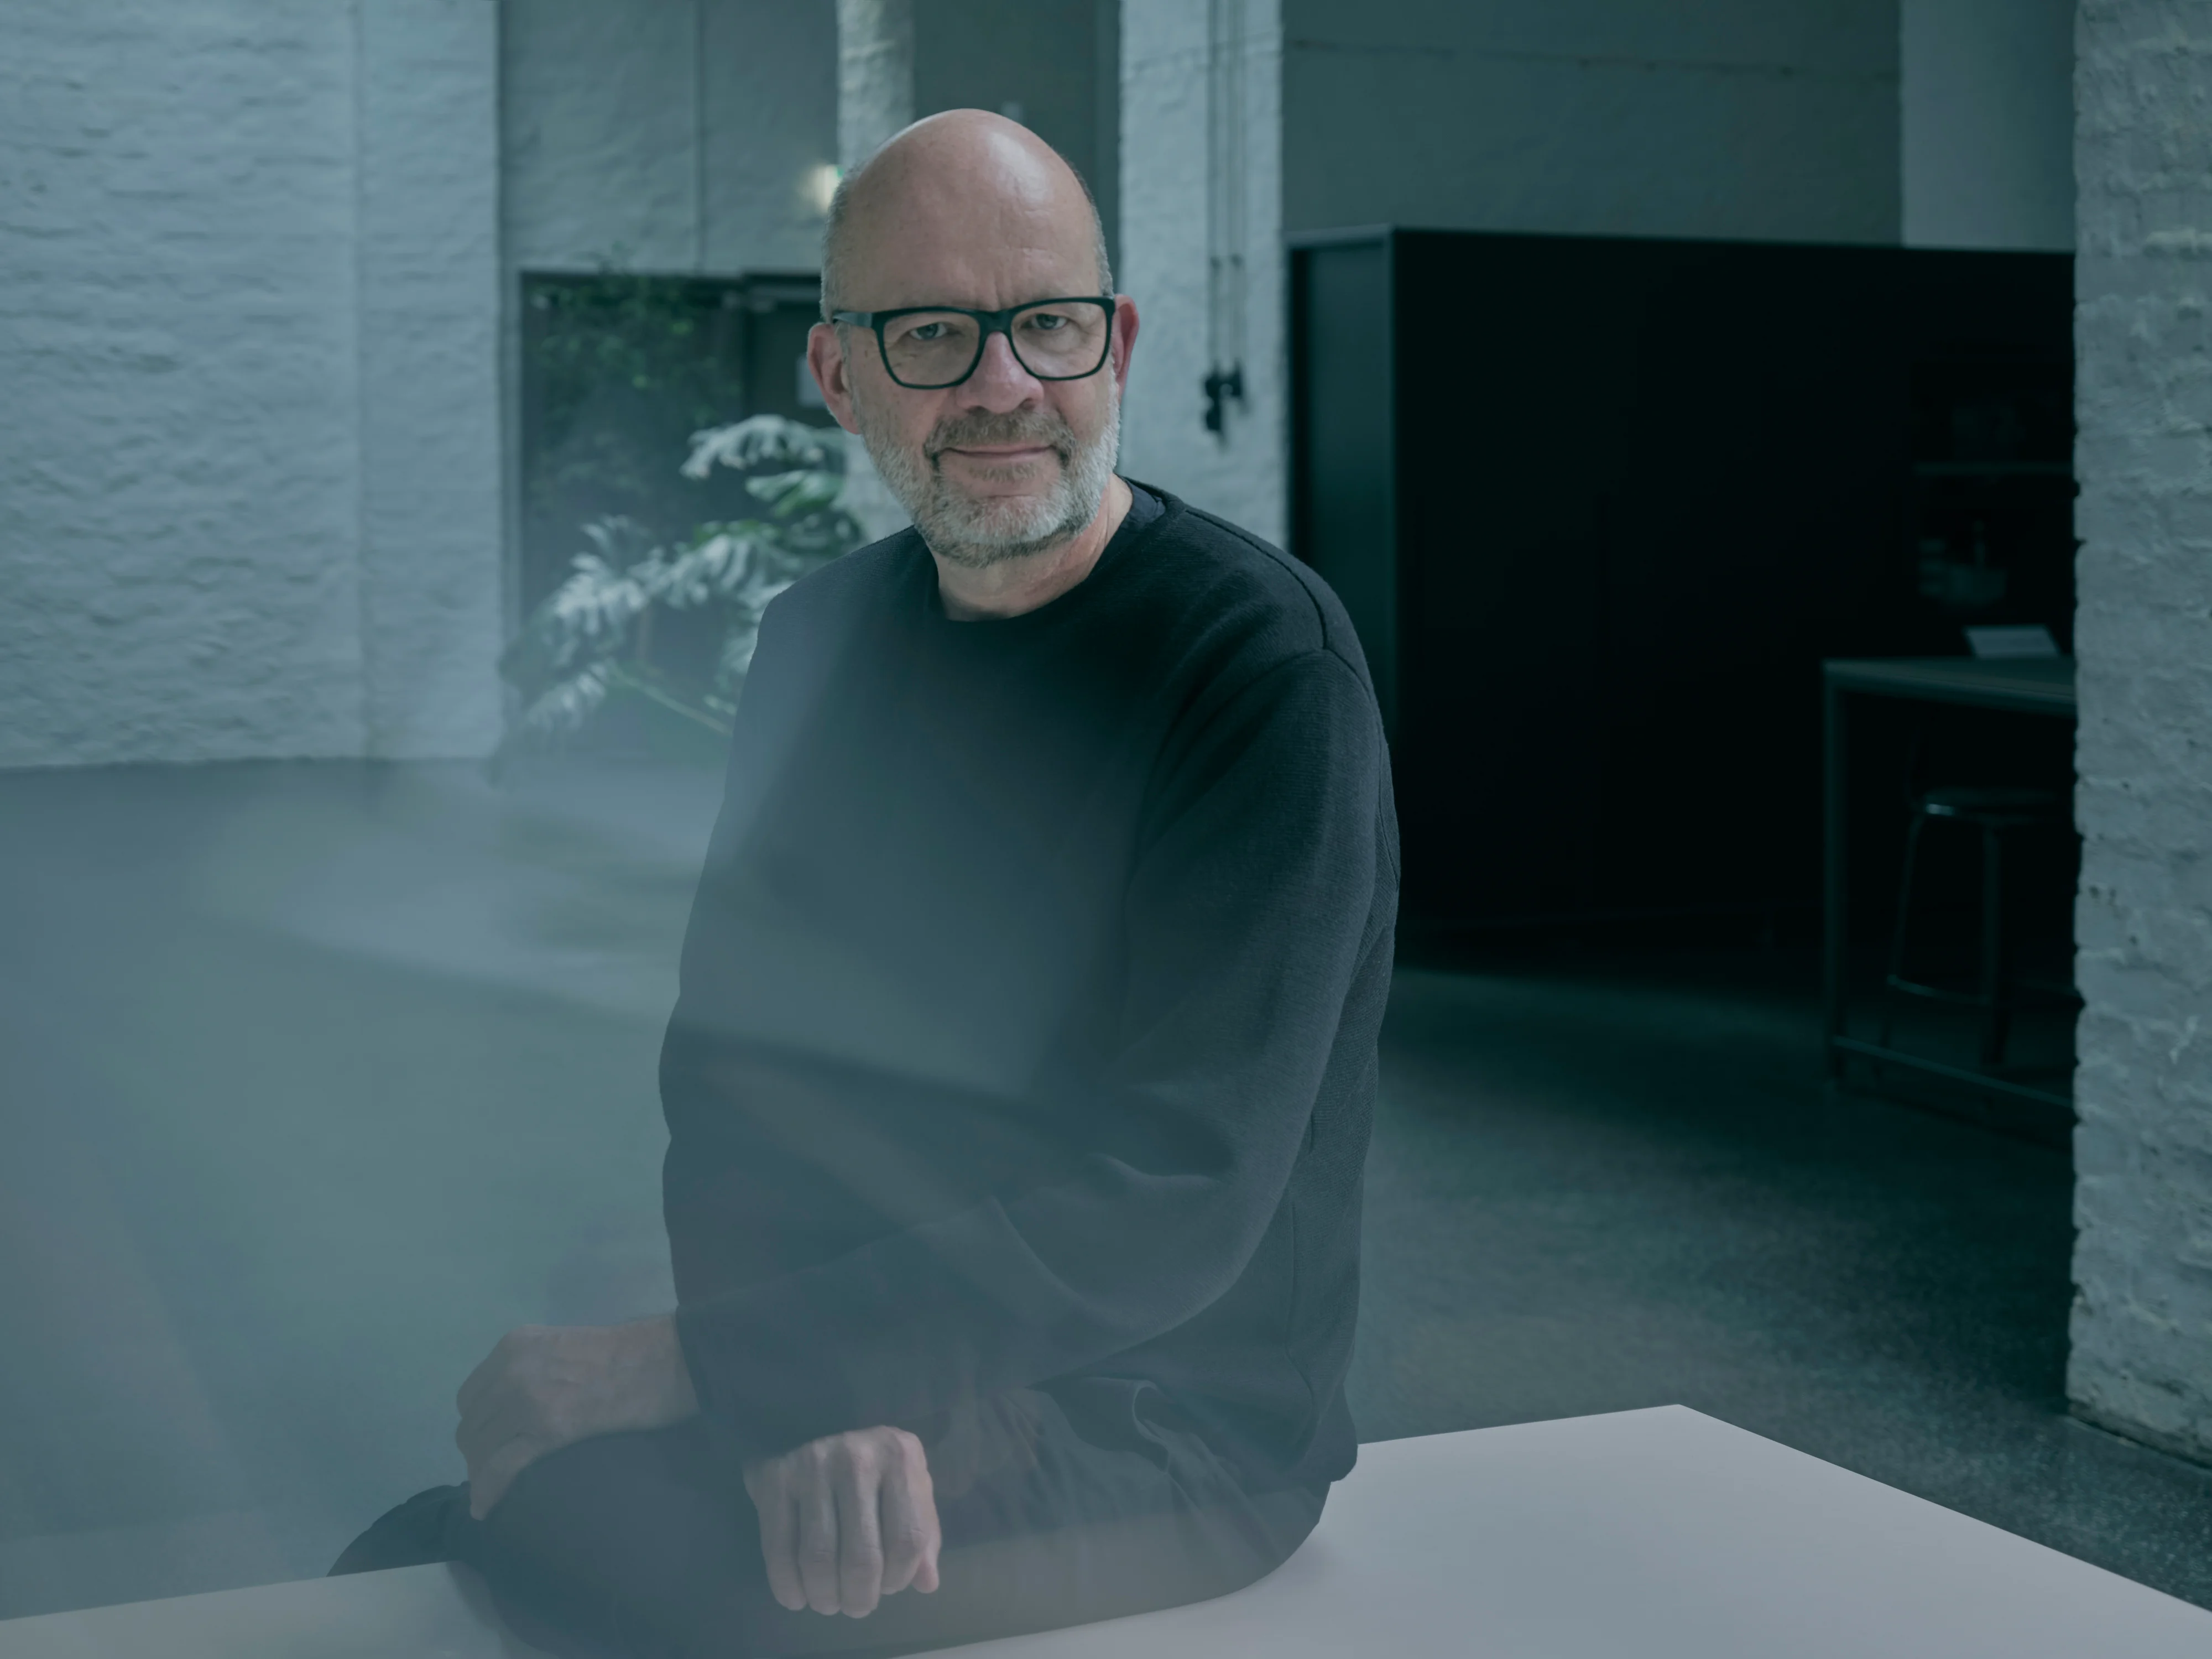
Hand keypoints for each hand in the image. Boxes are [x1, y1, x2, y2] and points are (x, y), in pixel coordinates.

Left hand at [456, 1315, 697, 1518]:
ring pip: (481, 1450)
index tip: (493, 1443)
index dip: (478, 1425)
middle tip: (498, 1471)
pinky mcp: (549, 1428)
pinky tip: (487, 1508)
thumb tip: (514, 1409)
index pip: (470, 1397)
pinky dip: (489, 1492)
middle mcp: (513, 1369)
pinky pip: (502, 1469)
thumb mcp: (562, 1347)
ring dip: (483, 1475)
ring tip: (497, 1490)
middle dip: (479, 1454)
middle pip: (472, 1427)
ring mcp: (528, 1399)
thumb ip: (532, 1369)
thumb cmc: (625, 1354)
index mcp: (515, 1346)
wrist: (664, 1359)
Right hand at [743, 1426, 940, 1617]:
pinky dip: (788, 1586)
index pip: (908, 1540)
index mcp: (899, 1457)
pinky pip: (779, 1550)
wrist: (806, 1425)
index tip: (888, 1587)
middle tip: (855, 1606)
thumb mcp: (907, 1490)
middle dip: (859, 1598)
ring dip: (824, 1597)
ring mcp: (812, 1465)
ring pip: (819, 1559)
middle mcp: (857, 1457)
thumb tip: (927, 1583)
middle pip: (863, 1557)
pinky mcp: (774, 1479)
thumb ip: (922, 1534)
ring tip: (828, 1602)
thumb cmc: (870, 1469)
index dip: (899, 1578)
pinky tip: (797, 1597)